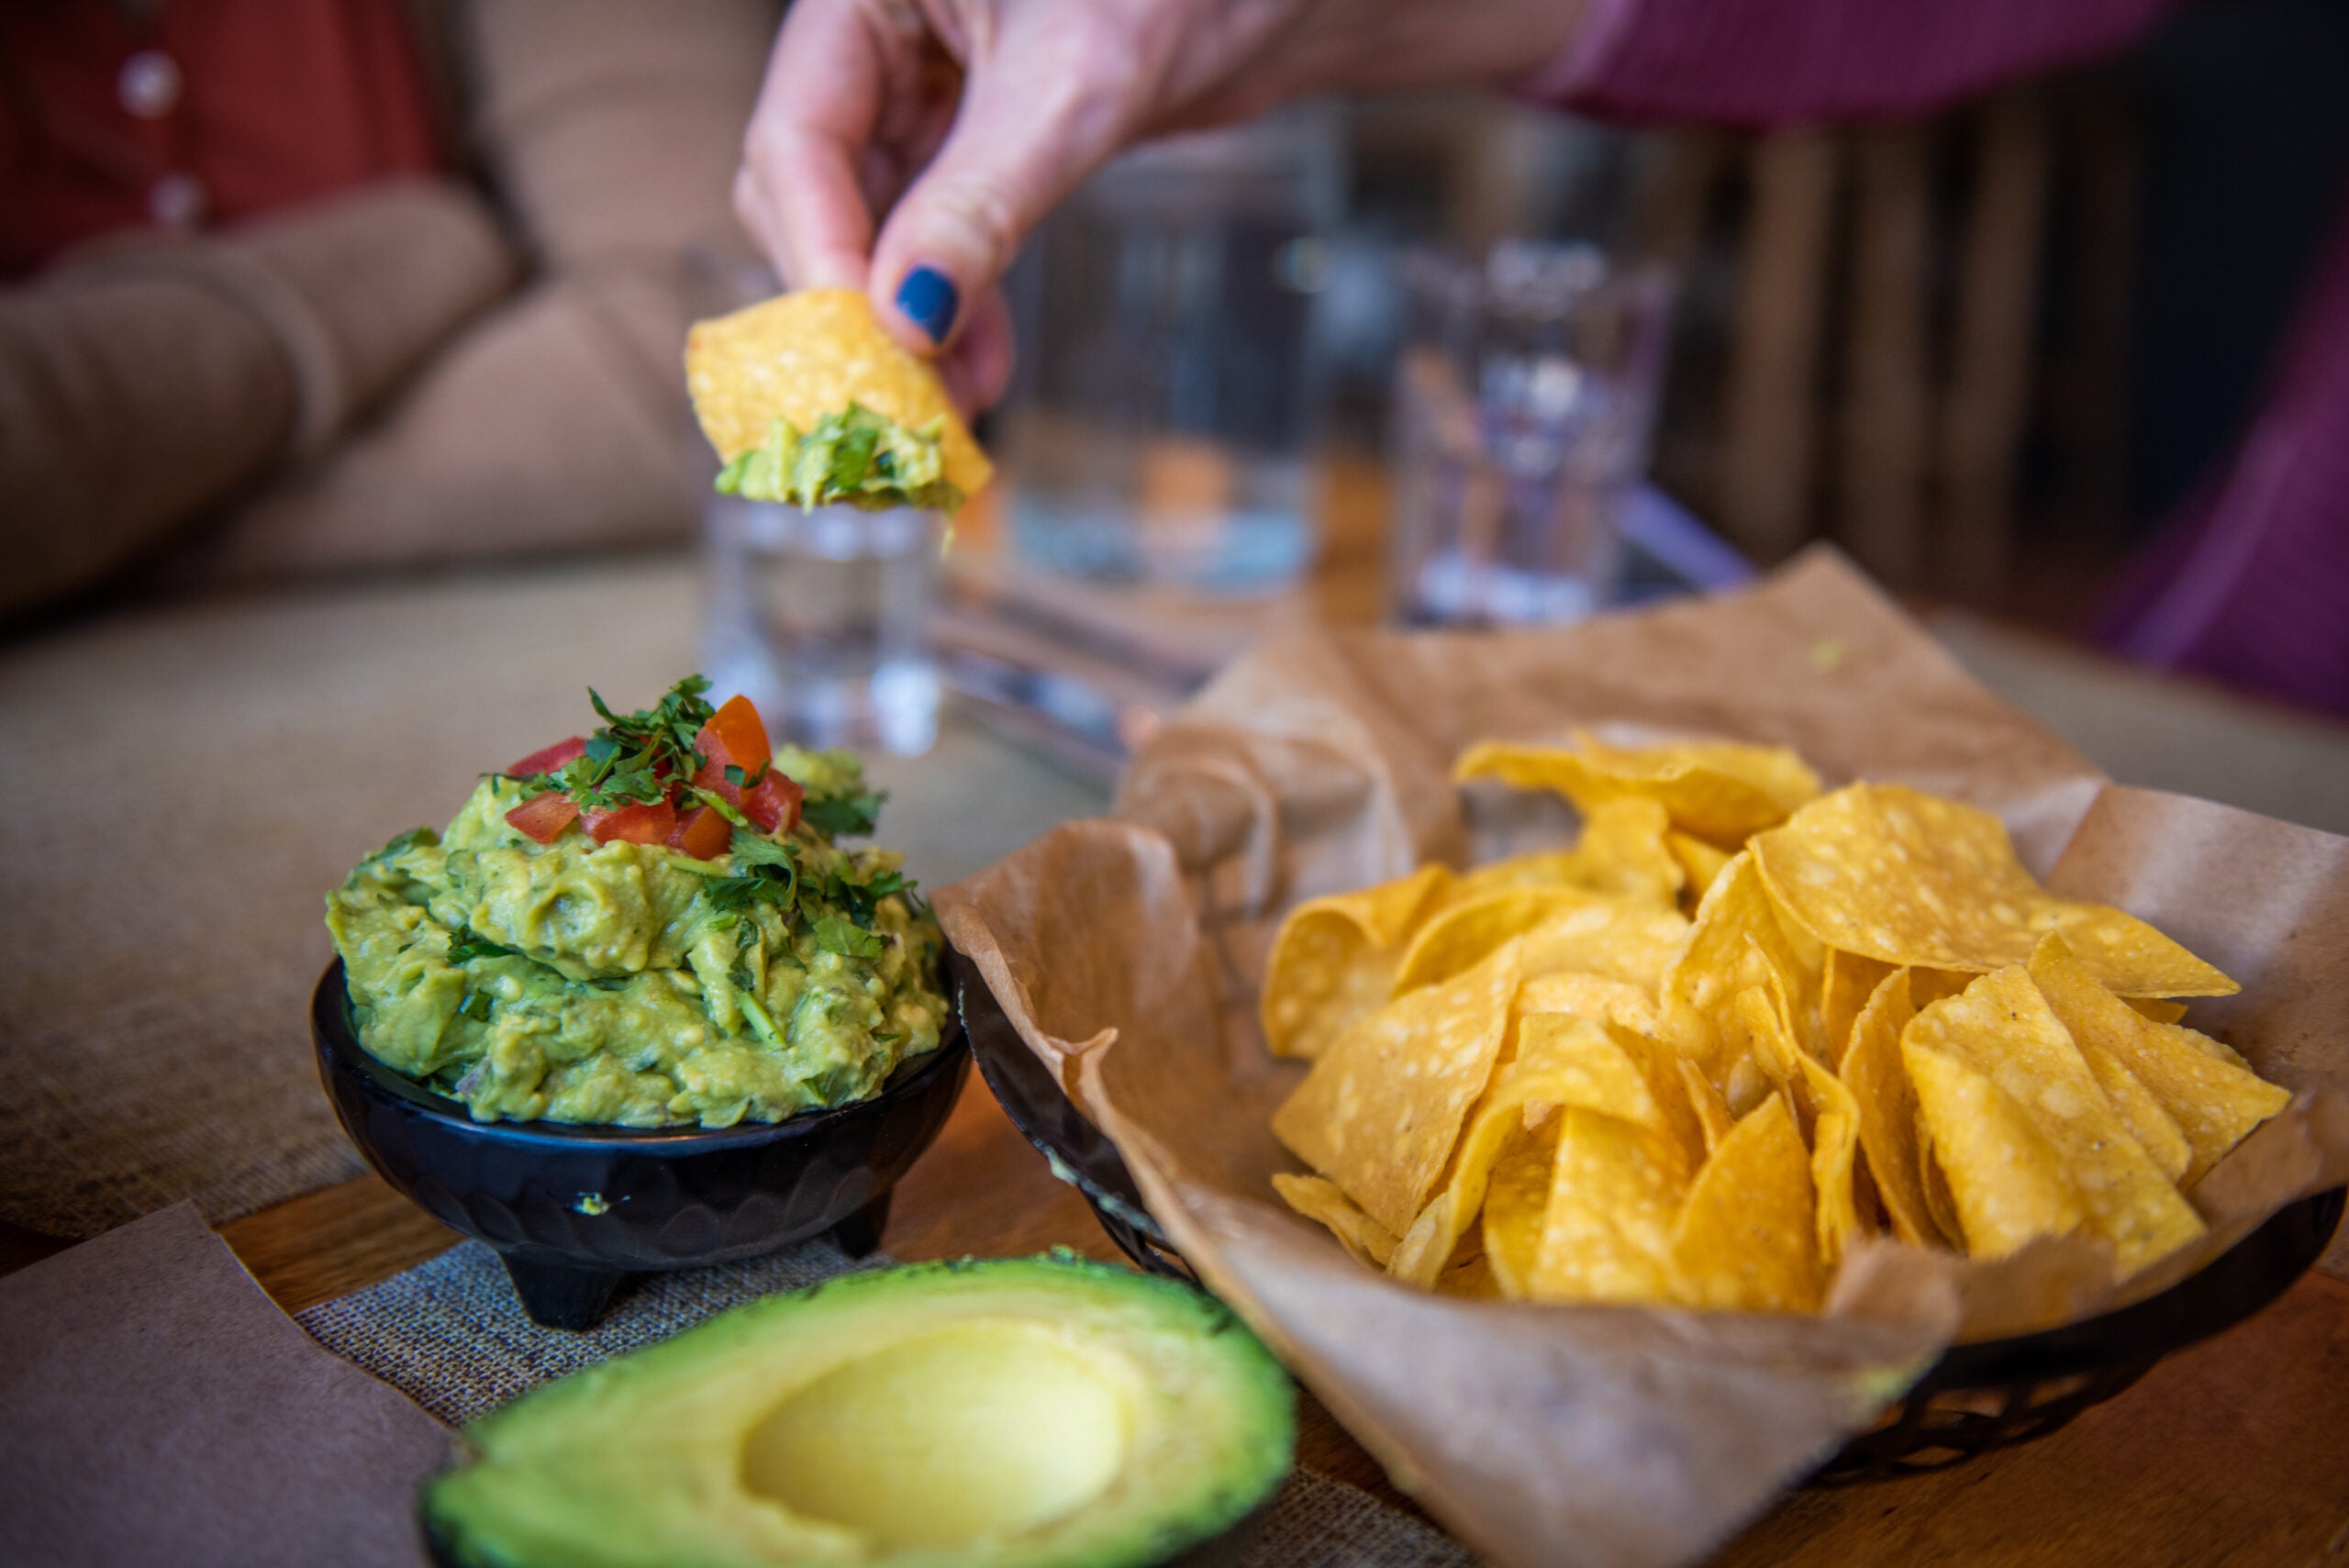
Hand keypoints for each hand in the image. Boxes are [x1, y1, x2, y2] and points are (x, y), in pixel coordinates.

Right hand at [734, 0, 1584, 411]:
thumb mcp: (1075, 90)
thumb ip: (984, 199)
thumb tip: (908, 319)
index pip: (794, 140)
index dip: (819, 253)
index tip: (863, 347)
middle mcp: (880, 41)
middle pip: (815, 195)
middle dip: (855, 305)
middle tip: (894, 405)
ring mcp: (925, 94)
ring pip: (877, 230)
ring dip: (906, 325)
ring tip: (943, 410)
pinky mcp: (979, 143)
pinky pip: (938, 239)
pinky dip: (954, 307)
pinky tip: (979, 372)